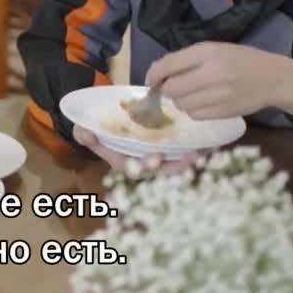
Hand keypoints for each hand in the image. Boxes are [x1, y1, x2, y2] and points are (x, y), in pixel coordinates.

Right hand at [72, 125, 201, 177]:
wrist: (111, 120)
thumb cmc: (100, 128)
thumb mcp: (89, 129)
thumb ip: (85, 132)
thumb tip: (84, 133)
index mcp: (123, 162)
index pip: (133, 169)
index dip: (143, 167)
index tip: (153, 160)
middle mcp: (142, 164)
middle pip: (158, 171)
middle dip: (171, 168)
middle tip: (185, 160)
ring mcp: (156, 158)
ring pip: (173, 165)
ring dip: (186, 162)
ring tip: (198, 153)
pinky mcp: (168, 150)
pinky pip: (182, 154)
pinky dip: (194, 151)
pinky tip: (208, 145)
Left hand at [145, 42, 292, 119]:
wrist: (275, 79)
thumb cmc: (241, 60)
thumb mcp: (214, 49)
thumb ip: (185, 59)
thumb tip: (156, 74)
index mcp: (208, 52)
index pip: (169, 65)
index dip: (154, 74)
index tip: (151, 80)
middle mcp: (212, 73)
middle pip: (172, 89)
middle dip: (167, 90)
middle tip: (173, 87)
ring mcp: (218, 95)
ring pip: (181, 104)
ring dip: (180, 101)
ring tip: (192, 94)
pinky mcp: (224, 112)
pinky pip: (195, 115)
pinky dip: (193, 110)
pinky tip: (203, 102)